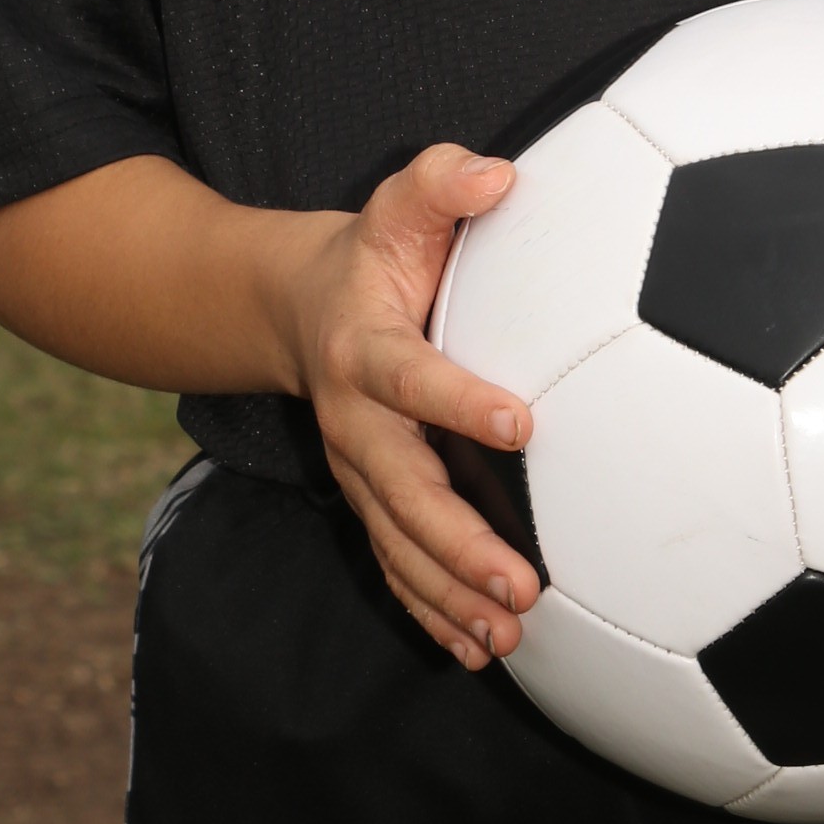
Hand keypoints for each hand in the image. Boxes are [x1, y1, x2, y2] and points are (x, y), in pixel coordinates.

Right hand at [276, 144, 540, 674]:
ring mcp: (359, 470)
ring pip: (398, 543)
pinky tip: (476, 649)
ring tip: (507, 634)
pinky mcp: (370, 499)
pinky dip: (430, 609)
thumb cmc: (377, 253)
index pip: (414, 378)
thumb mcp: (401, 203)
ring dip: (449, 594)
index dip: (460, 402)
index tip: (522, 425)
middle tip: (519, 584)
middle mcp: (355, 420)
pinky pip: (395, 564)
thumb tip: (499, 174)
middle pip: (403, 491)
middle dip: (458, 542)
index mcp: (366, 348)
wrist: (301, 305)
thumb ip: (444, 181)